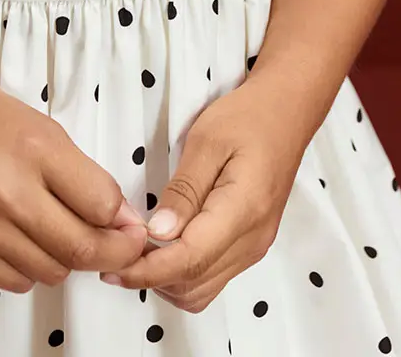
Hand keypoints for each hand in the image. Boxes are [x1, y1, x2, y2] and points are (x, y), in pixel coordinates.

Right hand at [0, 58, 149, 292]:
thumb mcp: (44, 130)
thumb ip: (84, 176)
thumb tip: (123, 220)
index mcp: (34, 149)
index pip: (101, 205)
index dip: (125, 221)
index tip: (132, 224)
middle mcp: (6, 190)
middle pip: (80, 248)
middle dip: (113, 251)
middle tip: (121, 245)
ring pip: (51, 271)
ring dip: (68, 259)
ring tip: (63, 233)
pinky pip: (15, 281)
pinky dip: (32, 268)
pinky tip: (28, 240)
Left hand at [99, 76, 308, 313]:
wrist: (287, 111)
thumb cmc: (247, 117)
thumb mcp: (207, 140)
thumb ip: (183, 190)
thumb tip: (157, 233)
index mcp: (243, 211)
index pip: (189, 260)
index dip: (148, 270)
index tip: (113, 266)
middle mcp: (252, 240)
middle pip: (194, 284)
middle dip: (151, 278)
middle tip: (117, 254)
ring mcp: (254, 247)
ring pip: (202, 290)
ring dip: (166, 280)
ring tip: (137, 250)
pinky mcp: (251, 244)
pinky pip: (213, 276)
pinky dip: (183, 273)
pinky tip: (163, 247)